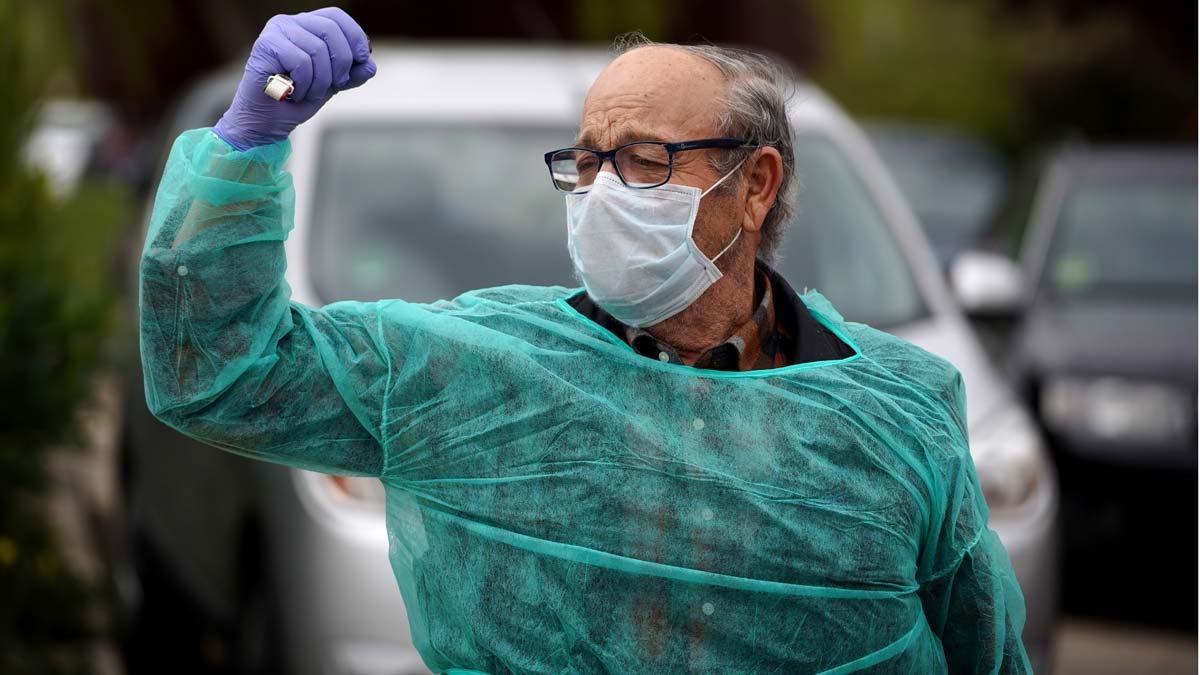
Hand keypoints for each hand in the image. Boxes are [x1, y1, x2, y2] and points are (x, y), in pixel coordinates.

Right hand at [212, 7, 376, 149]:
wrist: (267, 123)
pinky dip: (305, 85)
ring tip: (307, 92)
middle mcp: (289, 22)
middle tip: (335, 84)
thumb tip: (370, 65)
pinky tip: (293, 92)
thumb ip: (352, 73)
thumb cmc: (297, 100)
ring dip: (321, 82)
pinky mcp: (265, 45)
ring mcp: (275, 32)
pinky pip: (302, 62)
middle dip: (342, 63)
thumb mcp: (333, 84)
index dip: (355, 36)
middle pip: (331, 30)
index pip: (337, 17)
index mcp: (306, 25)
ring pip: (317, 50)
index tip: (362, 61)